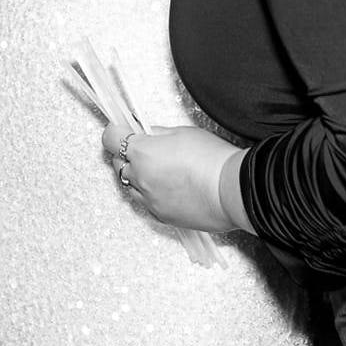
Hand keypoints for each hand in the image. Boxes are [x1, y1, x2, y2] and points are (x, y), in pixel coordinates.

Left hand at [99, 122, 239, 231]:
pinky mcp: (161, 216)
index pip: (110, 138)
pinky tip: (168, 185)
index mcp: (143, 152)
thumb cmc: (214, 160)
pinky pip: (145, 202)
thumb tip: (147, 133)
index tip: (122, 129)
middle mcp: (140, 178)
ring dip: (136, 175)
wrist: (234, 191)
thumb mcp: (184, 133)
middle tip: (143, 147)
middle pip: (117, 163)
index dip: (115, 131)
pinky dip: (150, 193)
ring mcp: (149, 200)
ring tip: (159, 168)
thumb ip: (158, 133)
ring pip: (129, 185)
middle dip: (126, 154)